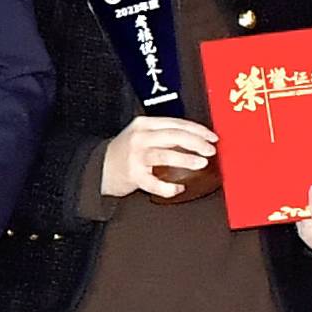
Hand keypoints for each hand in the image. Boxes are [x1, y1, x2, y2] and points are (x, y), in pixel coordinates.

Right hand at [99, 116, 220, 201]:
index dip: (198, 130)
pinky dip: (169, 187)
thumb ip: (163, 134)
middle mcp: (140, 138)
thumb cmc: (125, 152)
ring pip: (166, 155)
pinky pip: (154, 183)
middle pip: (174, 136)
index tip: (212, 137)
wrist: (99, 168)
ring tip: (201, 163)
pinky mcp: (133, 175)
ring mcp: (135, 157)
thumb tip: (195, 140)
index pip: (176, 123)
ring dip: (187, 159)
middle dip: (196, 142)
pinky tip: (178, 188)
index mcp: (144, 124)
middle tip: (210, 150)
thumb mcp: (141, 134)